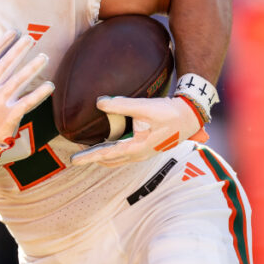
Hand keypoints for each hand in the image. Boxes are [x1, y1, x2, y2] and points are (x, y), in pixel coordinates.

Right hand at [0, 32, 53, 159]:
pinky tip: (50, 85)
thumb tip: (8, 49)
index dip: (3, 43)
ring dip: (32, 68)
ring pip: (18, 82)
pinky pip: (27, 102)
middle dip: (18, 51)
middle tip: (30, 38)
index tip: (15, 32)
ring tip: (44, 57)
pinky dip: (39, 94)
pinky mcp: (9, 116)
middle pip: (5, 66)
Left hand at [70, 96, 207, 166]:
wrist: (190, 117)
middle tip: (76, 154)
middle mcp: (138, 155)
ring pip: (117, 159)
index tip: (73, 161)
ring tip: (89, 149)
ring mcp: (143, 154)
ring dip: (102, 156)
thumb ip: (120, 104)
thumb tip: (99, 102)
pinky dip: (112, 152)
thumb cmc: (168, 113)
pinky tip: (109, 144)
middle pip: (109, 160)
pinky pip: (124, 155)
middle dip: (92, 157)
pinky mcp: (147, 149)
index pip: (106, 154)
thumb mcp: (144, 106)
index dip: (88, 157)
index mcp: (136, 148)